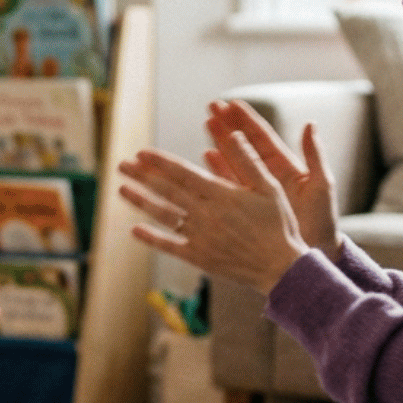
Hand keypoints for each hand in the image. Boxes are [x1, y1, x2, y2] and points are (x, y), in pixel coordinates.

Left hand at [117, 135, 310, 294]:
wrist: (280, 268)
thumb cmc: (278, 225)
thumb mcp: (269, 188)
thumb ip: (248, 161)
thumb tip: (233, 134)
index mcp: (221, 194)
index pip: (183, 173)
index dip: (160, 162)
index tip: (141, 152)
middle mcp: (205, 214)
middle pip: (167, 191)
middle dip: (142, 176)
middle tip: (122, 164)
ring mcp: (199, 236)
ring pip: (164, 215)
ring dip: (141, 201)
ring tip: (122, 189)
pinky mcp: (199, 256)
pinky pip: (170, 245)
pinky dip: (151, 238)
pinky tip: (135, 230)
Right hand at [203, 100, 340, 255]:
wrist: (314, 252)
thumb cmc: (322, 221)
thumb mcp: (321, 186)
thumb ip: (315, 156)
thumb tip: (310, 124)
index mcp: (286, 166)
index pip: (263, 137)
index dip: (247, 120)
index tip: (232, 103)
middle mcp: (268, 174)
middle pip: (244, 144)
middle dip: (228, 125)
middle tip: (211, 107)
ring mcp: (255, 190)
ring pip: (233, 161)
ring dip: (219, 143)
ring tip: (206, 125)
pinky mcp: (246, 206)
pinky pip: (228, 185)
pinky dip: (216, 171)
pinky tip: (205, 158)